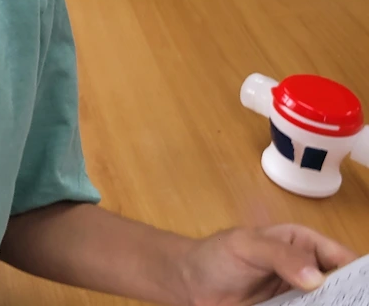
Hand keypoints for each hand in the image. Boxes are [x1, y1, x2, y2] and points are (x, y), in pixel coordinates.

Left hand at [177, 224, 355, 305]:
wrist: (191, 283)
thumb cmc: (217, 255)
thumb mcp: (245, 245)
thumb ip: (279, 255)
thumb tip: (315, 277)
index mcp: (305, 244)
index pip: (342, 258)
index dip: (357, 275)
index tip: (361, 292)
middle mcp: (310, 272)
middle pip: (342, 289)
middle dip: (349, 298)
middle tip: (350, 304)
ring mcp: (302, 297)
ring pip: (329, 304)